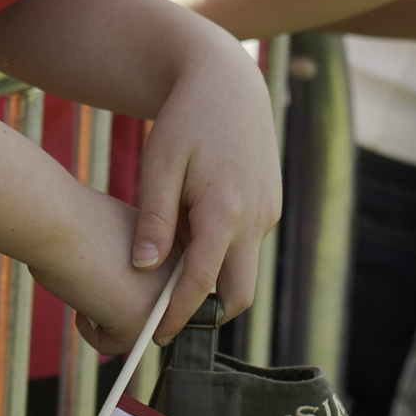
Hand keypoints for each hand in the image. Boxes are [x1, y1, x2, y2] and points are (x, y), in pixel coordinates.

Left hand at [126, 33, 279, 341]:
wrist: (228, 80)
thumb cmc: (185, 117)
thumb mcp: (159, 163)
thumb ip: (154, 218)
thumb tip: (144, 269)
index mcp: (225, 210)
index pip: (203, 283)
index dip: (178, 315)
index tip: (154, 335)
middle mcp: (256, 218)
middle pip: (237, 293)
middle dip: (204, 313)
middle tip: (165, 318)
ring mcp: (269, 211)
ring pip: (244, 269)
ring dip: (212, 280)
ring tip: (169, 278)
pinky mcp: (271, 204)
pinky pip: (248, 245)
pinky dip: (223, 255)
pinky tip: (189, 240)